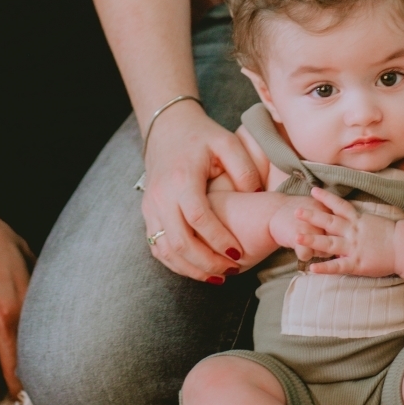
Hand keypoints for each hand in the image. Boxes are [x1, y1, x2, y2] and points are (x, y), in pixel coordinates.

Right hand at [0, 177, 31, 404]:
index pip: (36, 346)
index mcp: (23, 298)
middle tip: (13, 398)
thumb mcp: (19, 244)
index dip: (38, 367)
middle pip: (12, 368)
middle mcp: (1, 318)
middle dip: (14, 387)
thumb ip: (33, 270)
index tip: (39, 379)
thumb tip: (46, 284)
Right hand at [141, 103, 261, 279]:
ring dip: (191, 269)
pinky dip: (176, 263)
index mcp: (182, 178)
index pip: (198, 218)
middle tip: (232, 270)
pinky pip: (158, 247)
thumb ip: (245, 169)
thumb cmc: (201, 136)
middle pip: (180, 242)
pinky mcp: (148, 213)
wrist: (167, 128)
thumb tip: (256, 197)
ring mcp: (151, 206)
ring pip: (166, 250)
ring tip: (218, 276)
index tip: (238, 253)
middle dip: (207, 263)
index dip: (218, 240)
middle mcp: (161, 195)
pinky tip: (198, 269)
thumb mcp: (228, 142)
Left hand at [299, 190, 396, 276]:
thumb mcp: (377, 222)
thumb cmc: (396, 235)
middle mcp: (353, 232)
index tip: (313, 190)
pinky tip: (312, 269)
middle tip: (295, 211)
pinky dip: (324, 268)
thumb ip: (363, 222)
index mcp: (359, 220)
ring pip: (329, 243)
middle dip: (312, 216)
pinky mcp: (357, 263)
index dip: (325, 198)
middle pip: (329, 222)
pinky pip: (338, 266)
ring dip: (312, 240)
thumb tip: (354, 219)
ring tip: (296, 238)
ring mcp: (354, 247)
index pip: (339, 206)